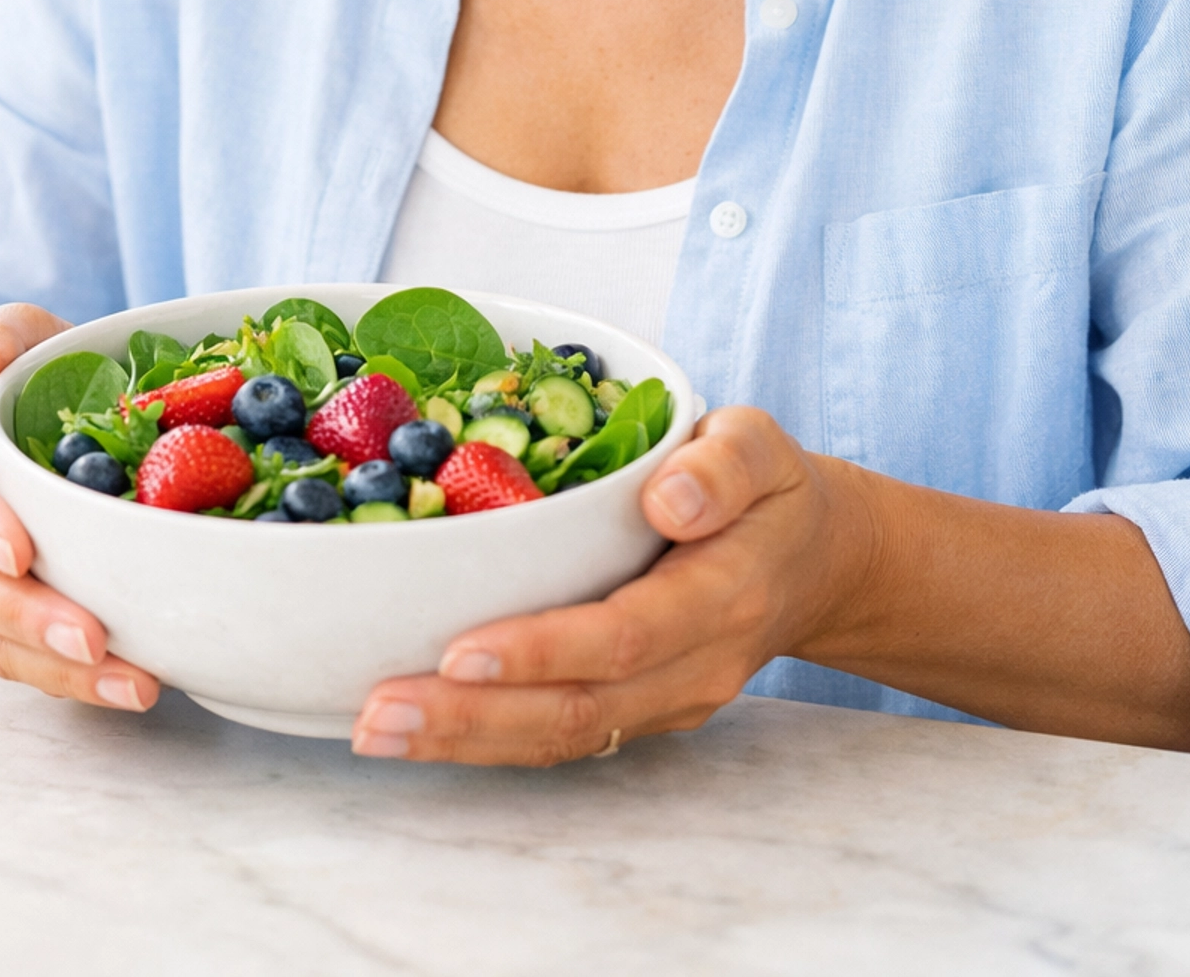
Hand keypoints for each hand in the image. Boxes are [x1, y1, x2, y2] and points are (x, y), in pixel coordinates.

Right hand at [0, 305, 159, 712]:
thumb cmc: (12, 382)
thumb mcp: (10, 340)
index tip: (17, 550)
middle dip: (28, 617)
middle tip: (89, 636)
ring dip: (62, 668)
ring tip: (132, 682)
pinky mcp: (8, 620)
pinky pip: (32, 659)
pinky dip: (82, 681)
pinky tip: (138, 685)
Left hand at [350, 407, 874, 765]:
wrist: (815, 564)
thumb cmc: (771, 493)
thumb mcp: (763, 447)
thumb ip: (727, 465)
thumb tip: (671, 498)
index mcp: (722, 596)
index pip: (625, 637)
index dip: (540, 649)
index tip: (460, 648)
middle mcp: (692, 668)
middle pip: (576, 710)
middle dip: (471, 718)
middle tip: (379, 711)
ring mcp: (663, 704)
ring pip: (560, 739)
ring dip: (463, 741)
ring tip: (374, 729)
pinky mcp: (635, 714)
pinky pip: (558, 738)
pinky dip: (482, 738)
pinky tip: (417, 727)